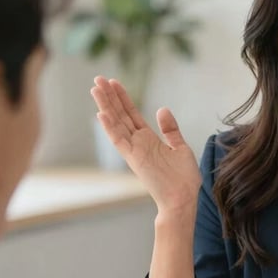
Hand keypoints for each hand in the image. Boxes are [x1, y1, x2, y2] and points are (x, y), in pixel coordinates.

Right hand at [90, 76, 200, 215]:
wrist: (183, 199)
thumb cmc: (183, 179)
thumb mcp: (180, 148)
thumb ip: (170, 130)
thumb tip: (162, 109)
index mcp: (149, 139)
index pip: (131, 114)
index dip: (123, 98)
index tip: (114, 82)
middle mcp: (138, 143)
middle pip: (120, 115)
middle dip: (109, 97)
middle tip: (97, 78)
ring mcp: (134, 151)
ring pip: (116, 124)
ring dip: (105, 106)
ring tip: (95, 88)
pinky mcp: (134, 159)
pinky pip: (119, 141)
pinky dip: (110, 128)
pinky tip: (101, 114)